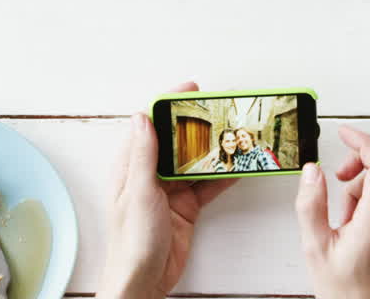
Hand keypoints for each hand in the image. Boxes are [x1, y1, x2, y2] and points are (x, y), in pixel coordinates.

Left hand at [97, 81, 236, 298]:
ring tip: (236, 134)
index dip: (170, 103)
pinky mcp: (185, 207)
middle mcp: (150, 174)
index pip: (151, 124)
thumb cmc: (130, 243)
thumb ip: (143, 156)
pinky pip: (207, 185)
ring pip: (195, 161)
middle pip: (178, 140)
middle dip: (199, 124)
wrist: (142, 283)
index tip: (192, 90)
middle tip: (222, 110)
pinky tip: (238, 166)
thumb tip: (143, 118)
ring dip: (214, 149)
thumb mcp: (138, 193)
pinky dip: (223, 176)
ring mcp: (169, 191)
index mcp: (131, 166)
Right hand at [295, 125, 369, 298]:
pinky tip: (351, 225)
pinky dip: (368, 201)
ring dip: (363, 185)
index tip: (346, 134)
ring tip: (341, 216)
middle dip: (363, 158)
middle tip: (341, 173)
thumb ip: (311, 206)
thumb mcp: (316, 250)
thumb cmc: (346, 296)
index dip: (364, 141)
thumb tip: (313, 173)